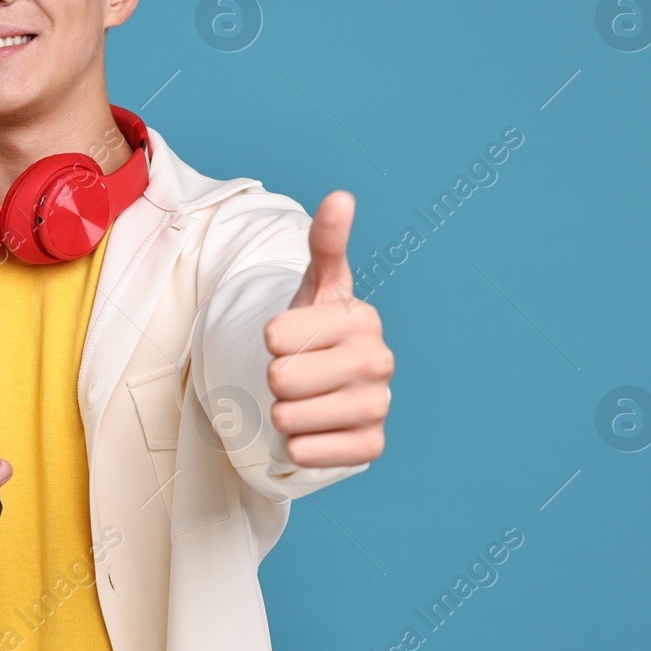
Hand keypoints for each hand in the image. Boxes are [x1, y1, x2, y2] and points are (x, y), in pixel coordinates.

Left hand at [263, 190, 392, 466]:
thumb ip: (325, 243)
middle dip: (275, 378)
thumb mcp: (315, 286)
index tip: (292, 337)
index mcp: (362, 319)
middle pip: (279, 378)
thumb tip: (340, 197)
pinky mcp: (371, 448)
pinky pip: (305, 452)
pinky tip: (316, 429)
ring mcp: (379, 407)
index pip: (274, 335)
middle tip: (298, 372)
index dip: (271, 338)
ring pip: (287, 418)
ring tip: (306, 399)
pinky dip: (297, 446)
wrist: (327, 388)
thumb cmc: (315, 331)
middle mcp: (379, 362)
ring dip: (283, 412)